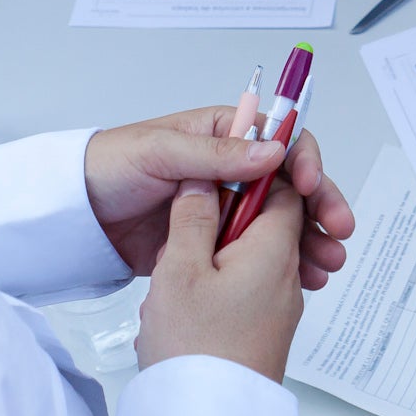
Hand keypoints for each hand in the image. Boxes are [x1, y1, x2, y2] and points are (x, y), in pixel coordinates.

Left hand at [85, 107, 354, 288]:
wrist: (76, 214)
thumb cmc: (111, 166)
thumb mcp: (162, 151)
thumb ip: (216, 153)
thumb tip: (271, 150)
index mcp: (223, 135)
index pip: (279, 141)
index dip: (304, 160)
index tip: (313, 184)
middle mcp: (231, 170)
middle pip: (291, 186)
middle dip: (321, 206)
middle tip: (339, 230)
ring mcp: (225, 210)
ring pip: (281, 223)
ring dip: (310, 240)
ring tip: (327, 265)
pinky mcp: (214, 245)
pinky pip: (257, 254)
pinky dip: (284, 266)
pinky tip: (302, 280)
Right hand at [133, 177, 308, 381]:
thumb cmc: (196, 350)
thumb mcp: (180, 269)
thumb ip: (194, 218)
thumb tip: (204, 181)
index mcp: (275, 251)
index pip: (284, 189)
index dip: (253, 175)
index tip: (219, 173)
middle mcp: (286, 277)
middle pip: (267, 223)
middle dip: (224, 222)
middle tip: (185, 232)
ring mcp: (279, 308)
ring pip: (251, 259)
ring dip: (213, 258)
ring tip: (176, 277)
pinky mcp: (265, 332)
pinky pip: (246, 291)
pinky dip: (217, 287)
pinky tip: (184, 306)